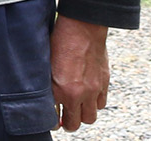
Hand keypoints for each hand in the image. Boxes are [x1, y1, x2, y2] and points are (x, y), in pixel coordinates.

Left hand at [50, 16, 109, 131]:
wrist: (82, 26)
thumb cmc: (60, 41)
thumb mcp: (46, 64)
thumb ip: (48, 85)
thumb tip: (49, 99)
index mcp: (60, 89)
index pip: (55, 119)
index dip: (53, 122)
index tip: (53, 120)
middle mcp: (78, 93)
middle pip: (75, 124)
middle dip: (69, 124)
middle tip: (65, 118)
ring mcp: (93, 89)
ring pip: (90, 117)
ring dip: (83, 115)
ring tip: (77, 107)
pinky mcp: (104, 82)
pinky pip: (101, 104)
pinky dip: (95, 103)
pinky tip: (88, 95)